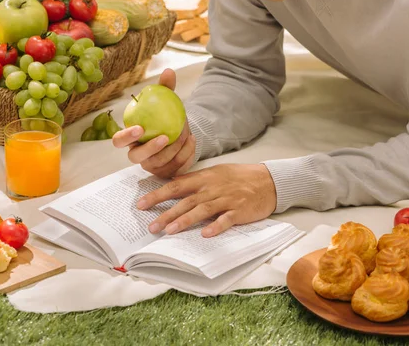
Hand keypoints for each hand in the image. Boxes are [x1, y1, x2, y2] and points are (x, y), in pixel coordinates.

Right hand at [112, 68, 195, 178]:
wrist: (182, 131)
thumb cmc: (167, 115)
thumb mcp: (167, 100)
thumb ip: (166, 88)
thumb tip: (169, 72)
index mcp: (131, 137)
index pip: (119, 141)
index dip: (126, 137)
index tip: (139, 129)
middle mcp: (138, 154)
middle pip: (136, 157)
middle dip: (151, 148)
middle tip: (165, 137)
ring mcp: (152, 166)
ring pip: (160, 163)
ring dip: (174, 149)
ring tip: (186, 133)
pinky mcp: (166, 173)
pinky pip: (176, 167)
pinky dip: (186, 153)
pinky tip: (192, 140)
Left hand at [137, 164, 277, 236]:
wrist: (268, 181)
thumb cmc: (239, 177)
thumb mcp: (215, 173)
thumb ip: (195, 180)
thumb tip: (173, 185)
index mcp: (204, 178)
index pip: (175, 186)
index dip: (158, 195)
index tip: (141, 204)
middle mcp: (212, 188)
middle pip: (185, 200)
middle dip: (166, 213)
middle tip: (151, 226)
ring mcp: (226, 199)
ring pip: (202, 210)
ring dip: (185, 220)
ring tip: (169, 231)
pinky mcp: (239, 210)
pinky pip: (226, 219)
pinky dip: (216, 226)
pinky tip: (205, 234)